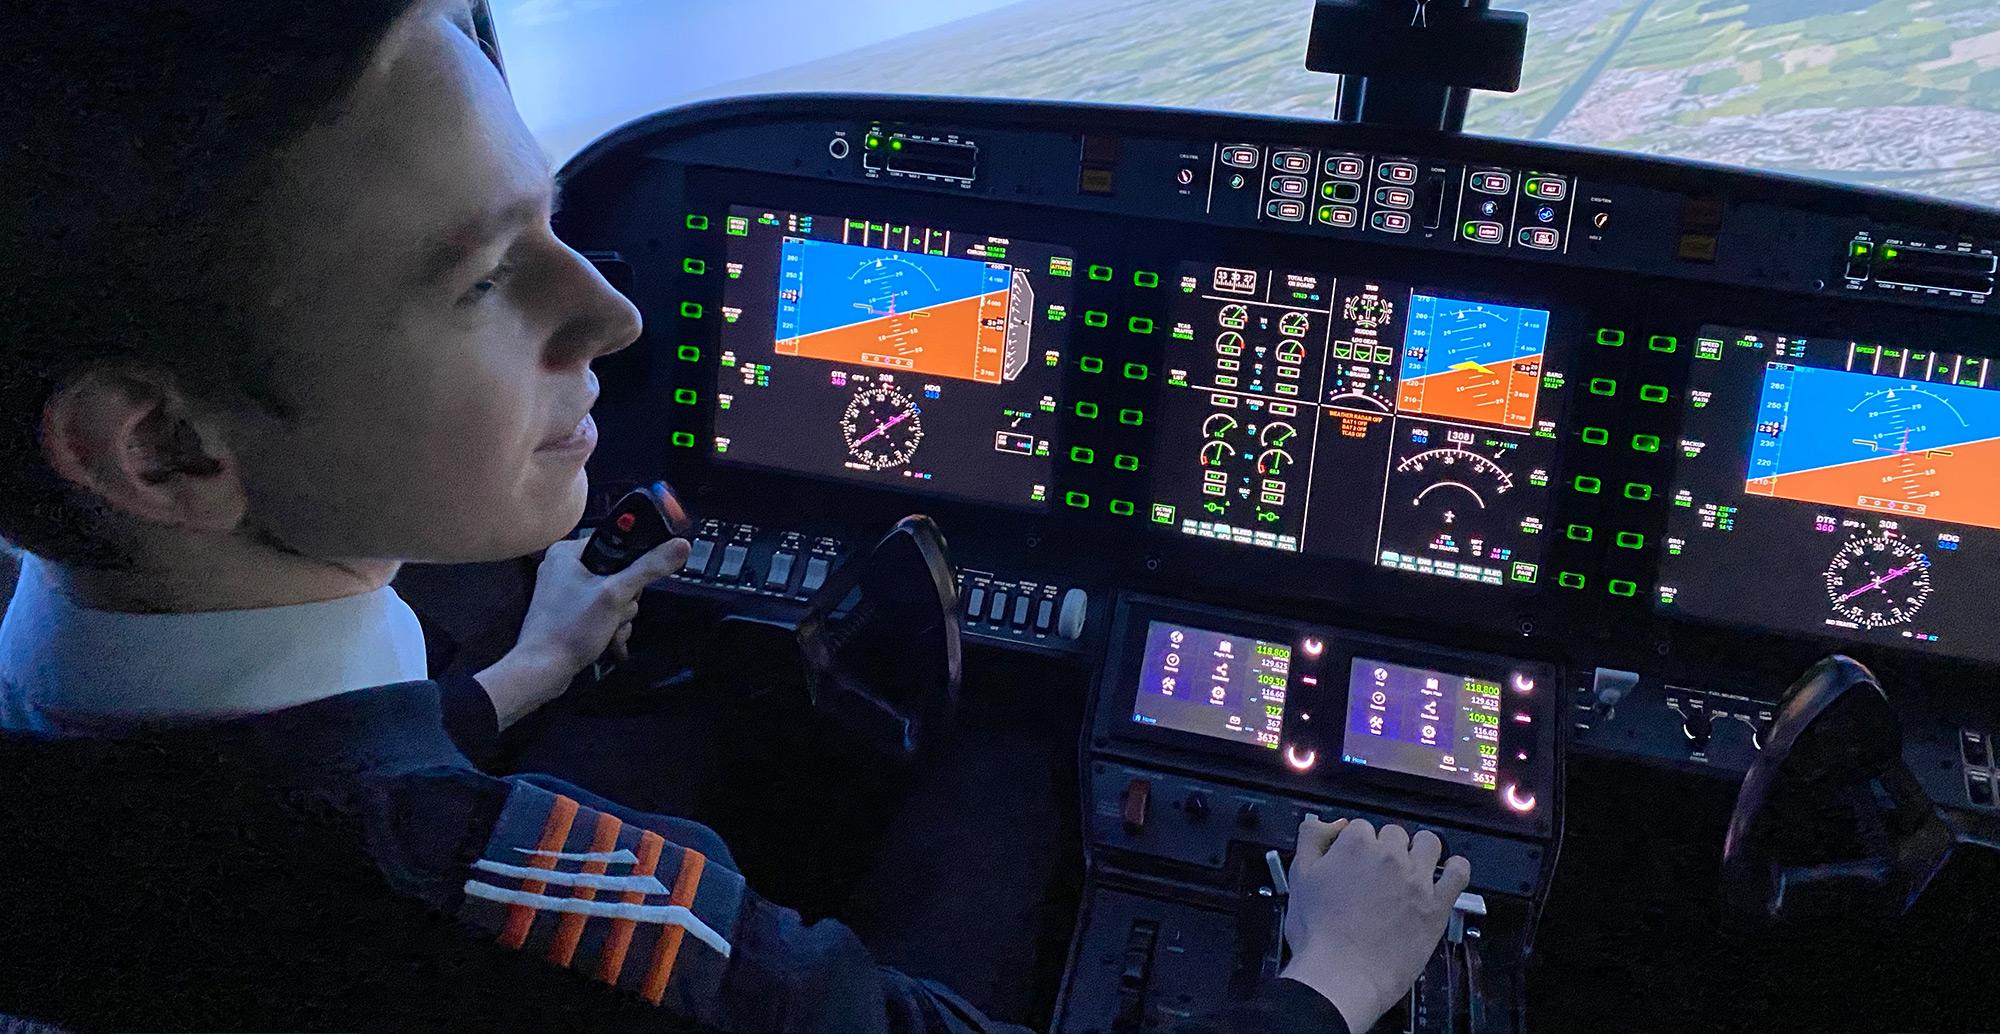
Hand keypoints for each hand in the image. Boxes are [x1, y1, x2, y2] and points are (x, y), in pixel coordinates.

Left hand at [475, 536, 687, 727]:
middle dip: (625, 601)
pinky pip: (601, 611)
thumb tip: (680, 546)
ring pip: (614, 597)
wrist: (542, 670)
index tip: (635, 584)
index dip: (631, 564)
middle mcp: (564, 568)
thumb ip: (648, 568)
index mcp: (567, 552)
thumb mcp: (615, 595)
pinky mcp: (569, 614)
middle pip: (618, 574)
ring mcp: (566, 593)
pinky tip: (608, 641)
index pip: (615, 544)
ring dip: (620, 617)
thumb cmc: (571, 628)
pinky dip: (609, 626)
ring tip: (610, 631)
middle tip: (616, 612)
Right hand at [1278, 817, 1471, 1030]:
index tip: (1356, 862)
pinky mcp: (1438, 904)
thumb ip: (1312, 839)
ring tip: (1411, 871)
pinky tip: (1446, 876)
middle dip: (1387, 849)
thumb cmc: (1318, 934)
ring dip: (1420, 852)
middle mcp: (1390, 856)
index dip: (1357, 845)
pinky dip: (1456, 869)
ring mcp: (1417, 879)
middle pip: (1395, 834)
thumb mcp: (1299, 877)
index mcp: (1355, 845)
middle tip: (1378, 875)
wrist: (1341, 975)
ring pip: (1429, 843)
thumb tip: (1330, 824)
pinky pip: (1459, 872)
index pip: (1361, 827)